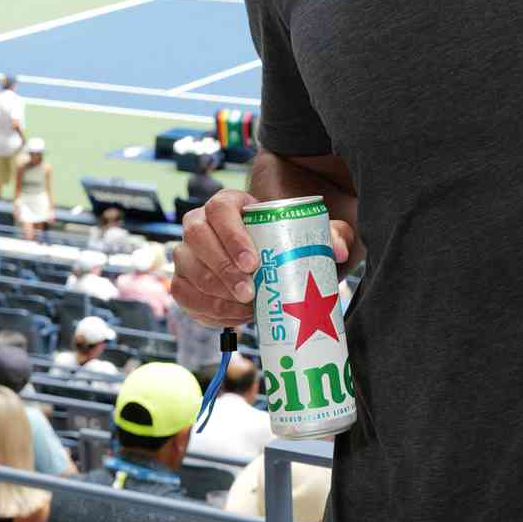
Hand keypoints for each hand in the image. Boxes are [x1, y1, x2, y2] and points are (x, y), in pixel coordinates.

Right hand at [171, 189, 355, 327]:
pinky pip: (184, 294)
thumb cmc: (288, 243)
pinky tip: (233, 317)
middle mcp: (199, 223)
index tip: (253, 263)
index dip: (232, 236)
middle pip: (197, 238)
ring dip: (215, 293)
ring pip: (187, 268)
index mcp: (228, 204)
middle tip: (250, 293)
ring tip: (246, 308)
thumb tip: (339, 249)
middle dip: (223, 269)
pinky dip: (207, 309)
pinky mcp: (183, 280)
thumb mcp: (312, 235)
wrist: (269, 264)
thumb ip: (333, 235)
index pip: (220, 210)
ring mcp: (186, 252)